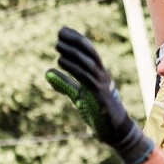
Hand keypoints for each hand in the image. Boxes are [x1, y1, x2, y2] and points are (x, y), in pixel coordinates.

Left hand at [46, 27, 154, 163]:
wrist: (115, 131)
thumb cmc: (98, 112)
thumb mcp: (79, 96)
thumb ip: (65, 84)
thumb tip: (48, 73)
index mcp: (98, 74)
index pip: (88, 52)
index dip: (76, 40)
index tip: (62, 32)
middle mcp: (102, 75)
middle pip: (89, 52)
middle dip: (75, 41)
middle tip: (59, 33)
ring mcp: (102, 84)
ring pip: (87, 62)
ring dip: (72, 52)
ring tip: (57, 45)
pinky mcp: (100, 95)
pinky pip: (85, 77)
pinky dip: (72, 68)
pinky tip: (60, 62)